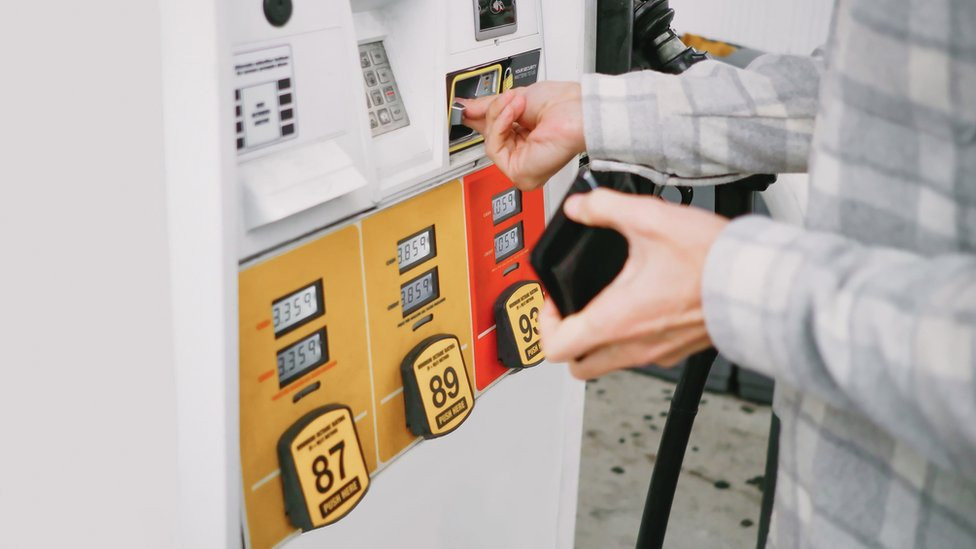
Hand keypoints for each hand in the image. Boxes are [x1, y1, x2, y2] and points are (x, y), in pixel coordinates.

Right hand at [460, 82, 584, 189]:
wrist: (577, 110)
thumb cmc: (562, 105)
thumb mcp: (516, 100)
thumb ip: (488, 107)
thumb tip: (466, 108)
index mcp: (525, 140)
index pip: (493, 133)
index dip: (480, 118)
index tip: (465, 107)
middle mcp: (524, 156)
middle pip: (488, 137)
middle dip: (494, 113)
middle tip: (506, 98)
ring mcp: (522, 167)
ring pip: (489, 143)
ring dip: (500, 117)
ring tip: (516, 104)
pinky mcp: (520, 173)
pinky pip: (494, 149)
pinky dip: (501, 127)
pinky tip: (514, 115)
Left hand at [539, 189, 728, 379]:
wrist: (758, 282)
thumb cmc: (710, 260)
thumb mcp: (649, 220)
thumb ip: (606, 209)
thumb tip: (581, 206)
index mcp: (615, 321)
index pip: (556, 347)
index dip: (544, 323)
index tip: (553, 300)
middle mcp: (632, 346)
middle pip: (579, 366)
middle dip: (567, 339)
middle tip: (572, 308)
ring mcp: (657, 353)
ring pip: (608, 363)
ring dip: (597, 341)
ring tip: (605, 302)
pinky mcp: (678, 350)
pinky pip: (639, 355)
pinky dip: (628, 339)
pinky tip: (641, 306)